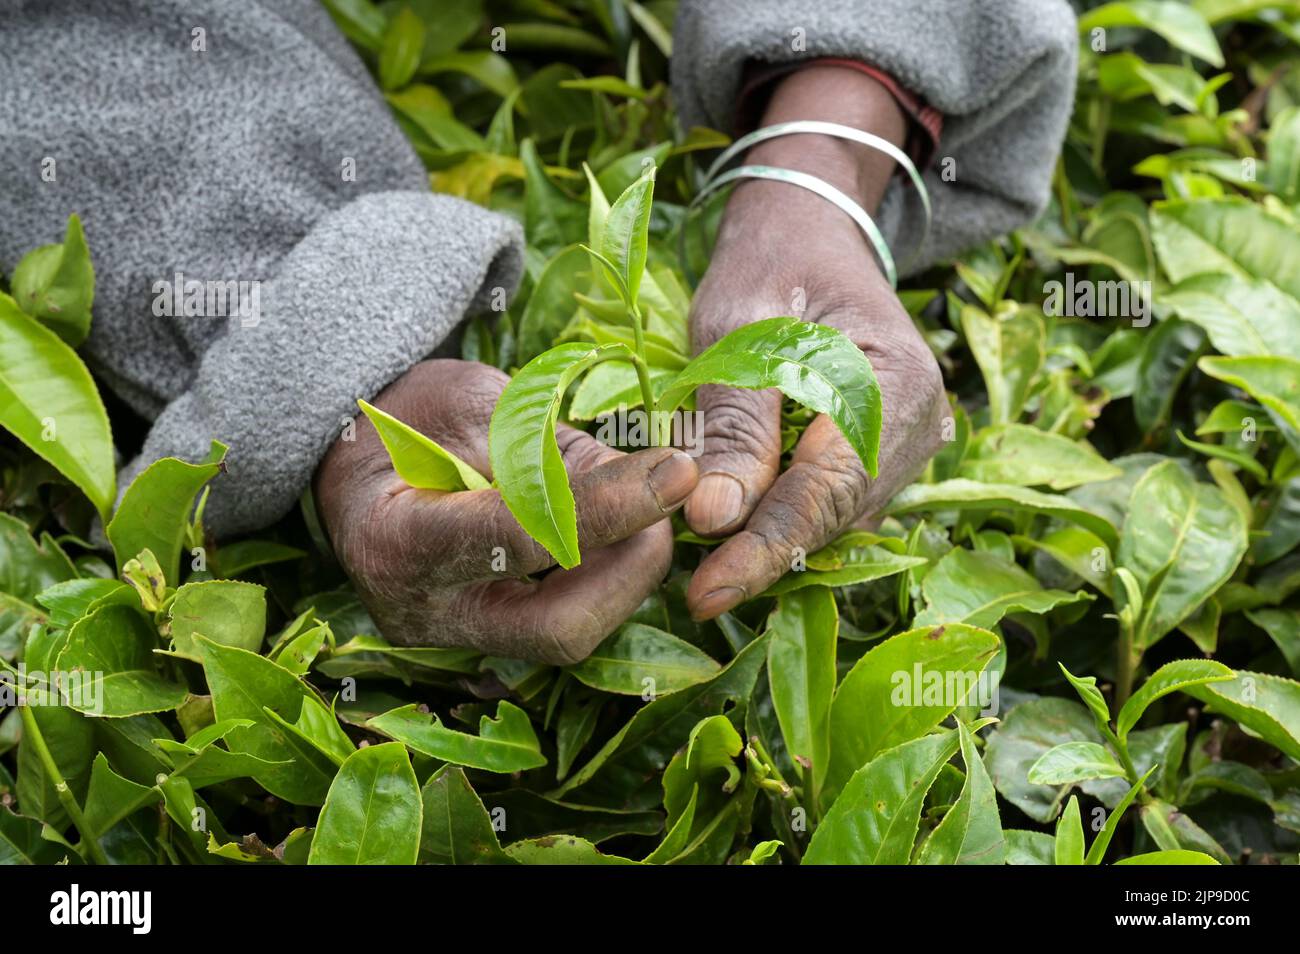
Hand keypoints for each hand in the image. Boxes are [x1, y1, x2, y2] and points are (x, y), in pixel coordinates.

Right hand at [314, 359, 697, 663]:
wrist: (357, 463)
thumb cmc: (409, 420)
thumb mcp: (477, 406)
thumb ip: (554, 451)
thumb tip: (651, 481)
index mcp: (398, 543)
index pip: (522, 538)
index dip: (609, 506)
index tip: (677, 469)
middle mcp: (422, 616)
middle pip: (560, 629)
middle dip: (631, 567)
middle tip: (666, 498)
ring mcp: (452, 644)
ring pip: (571, 636)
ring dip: (626, 574)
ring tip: (639, 505)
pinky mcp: (485, 649)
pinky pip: (564, 626)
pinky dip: (604, 581)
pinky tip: (613, 533)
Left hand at [684, 66, 947, 619]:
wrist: (809, 233)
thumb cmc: (768, 264)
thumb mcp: (735, 326)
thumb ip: (732, 422)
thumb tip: (714, 518)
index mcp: (896, 381)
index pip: (830, 488)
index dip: (767, 548)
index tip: (706, 592)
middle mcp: (920, 424)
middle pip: (838, 514)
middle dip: (766, 552)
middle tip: (696, 587)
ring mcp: (907, 444)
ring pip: (836, 517)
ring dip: (774, 539)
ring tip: (708, 561)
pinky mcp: (883, 455)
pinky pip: (834, 502)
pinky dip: (787, 516)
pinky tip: (739, 527)